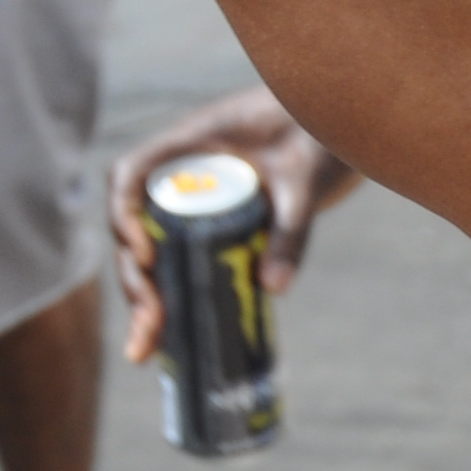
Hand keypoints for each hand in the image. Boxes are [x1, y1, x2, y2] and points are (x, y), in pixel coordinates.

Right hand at [106, 92, 357, 361]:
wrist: (346, 121)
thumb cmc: (323, 132)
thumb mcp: (308, 180)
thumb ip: (292, 227)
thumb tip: (275, 288)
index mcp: (192, 143)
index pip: (132, 174)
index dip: (124, 216)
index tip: (146, 257)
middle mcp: (184, 172)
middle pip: (135, 227)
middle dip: (136, 279)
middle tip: (148, 327)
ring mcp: (197, 200)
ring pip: (154, 250)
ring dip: (146, 298)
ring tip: (145, 348)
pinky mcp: (216, 224)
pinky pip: (184, 260)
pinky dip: (176, 297)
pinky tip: (172, 341)